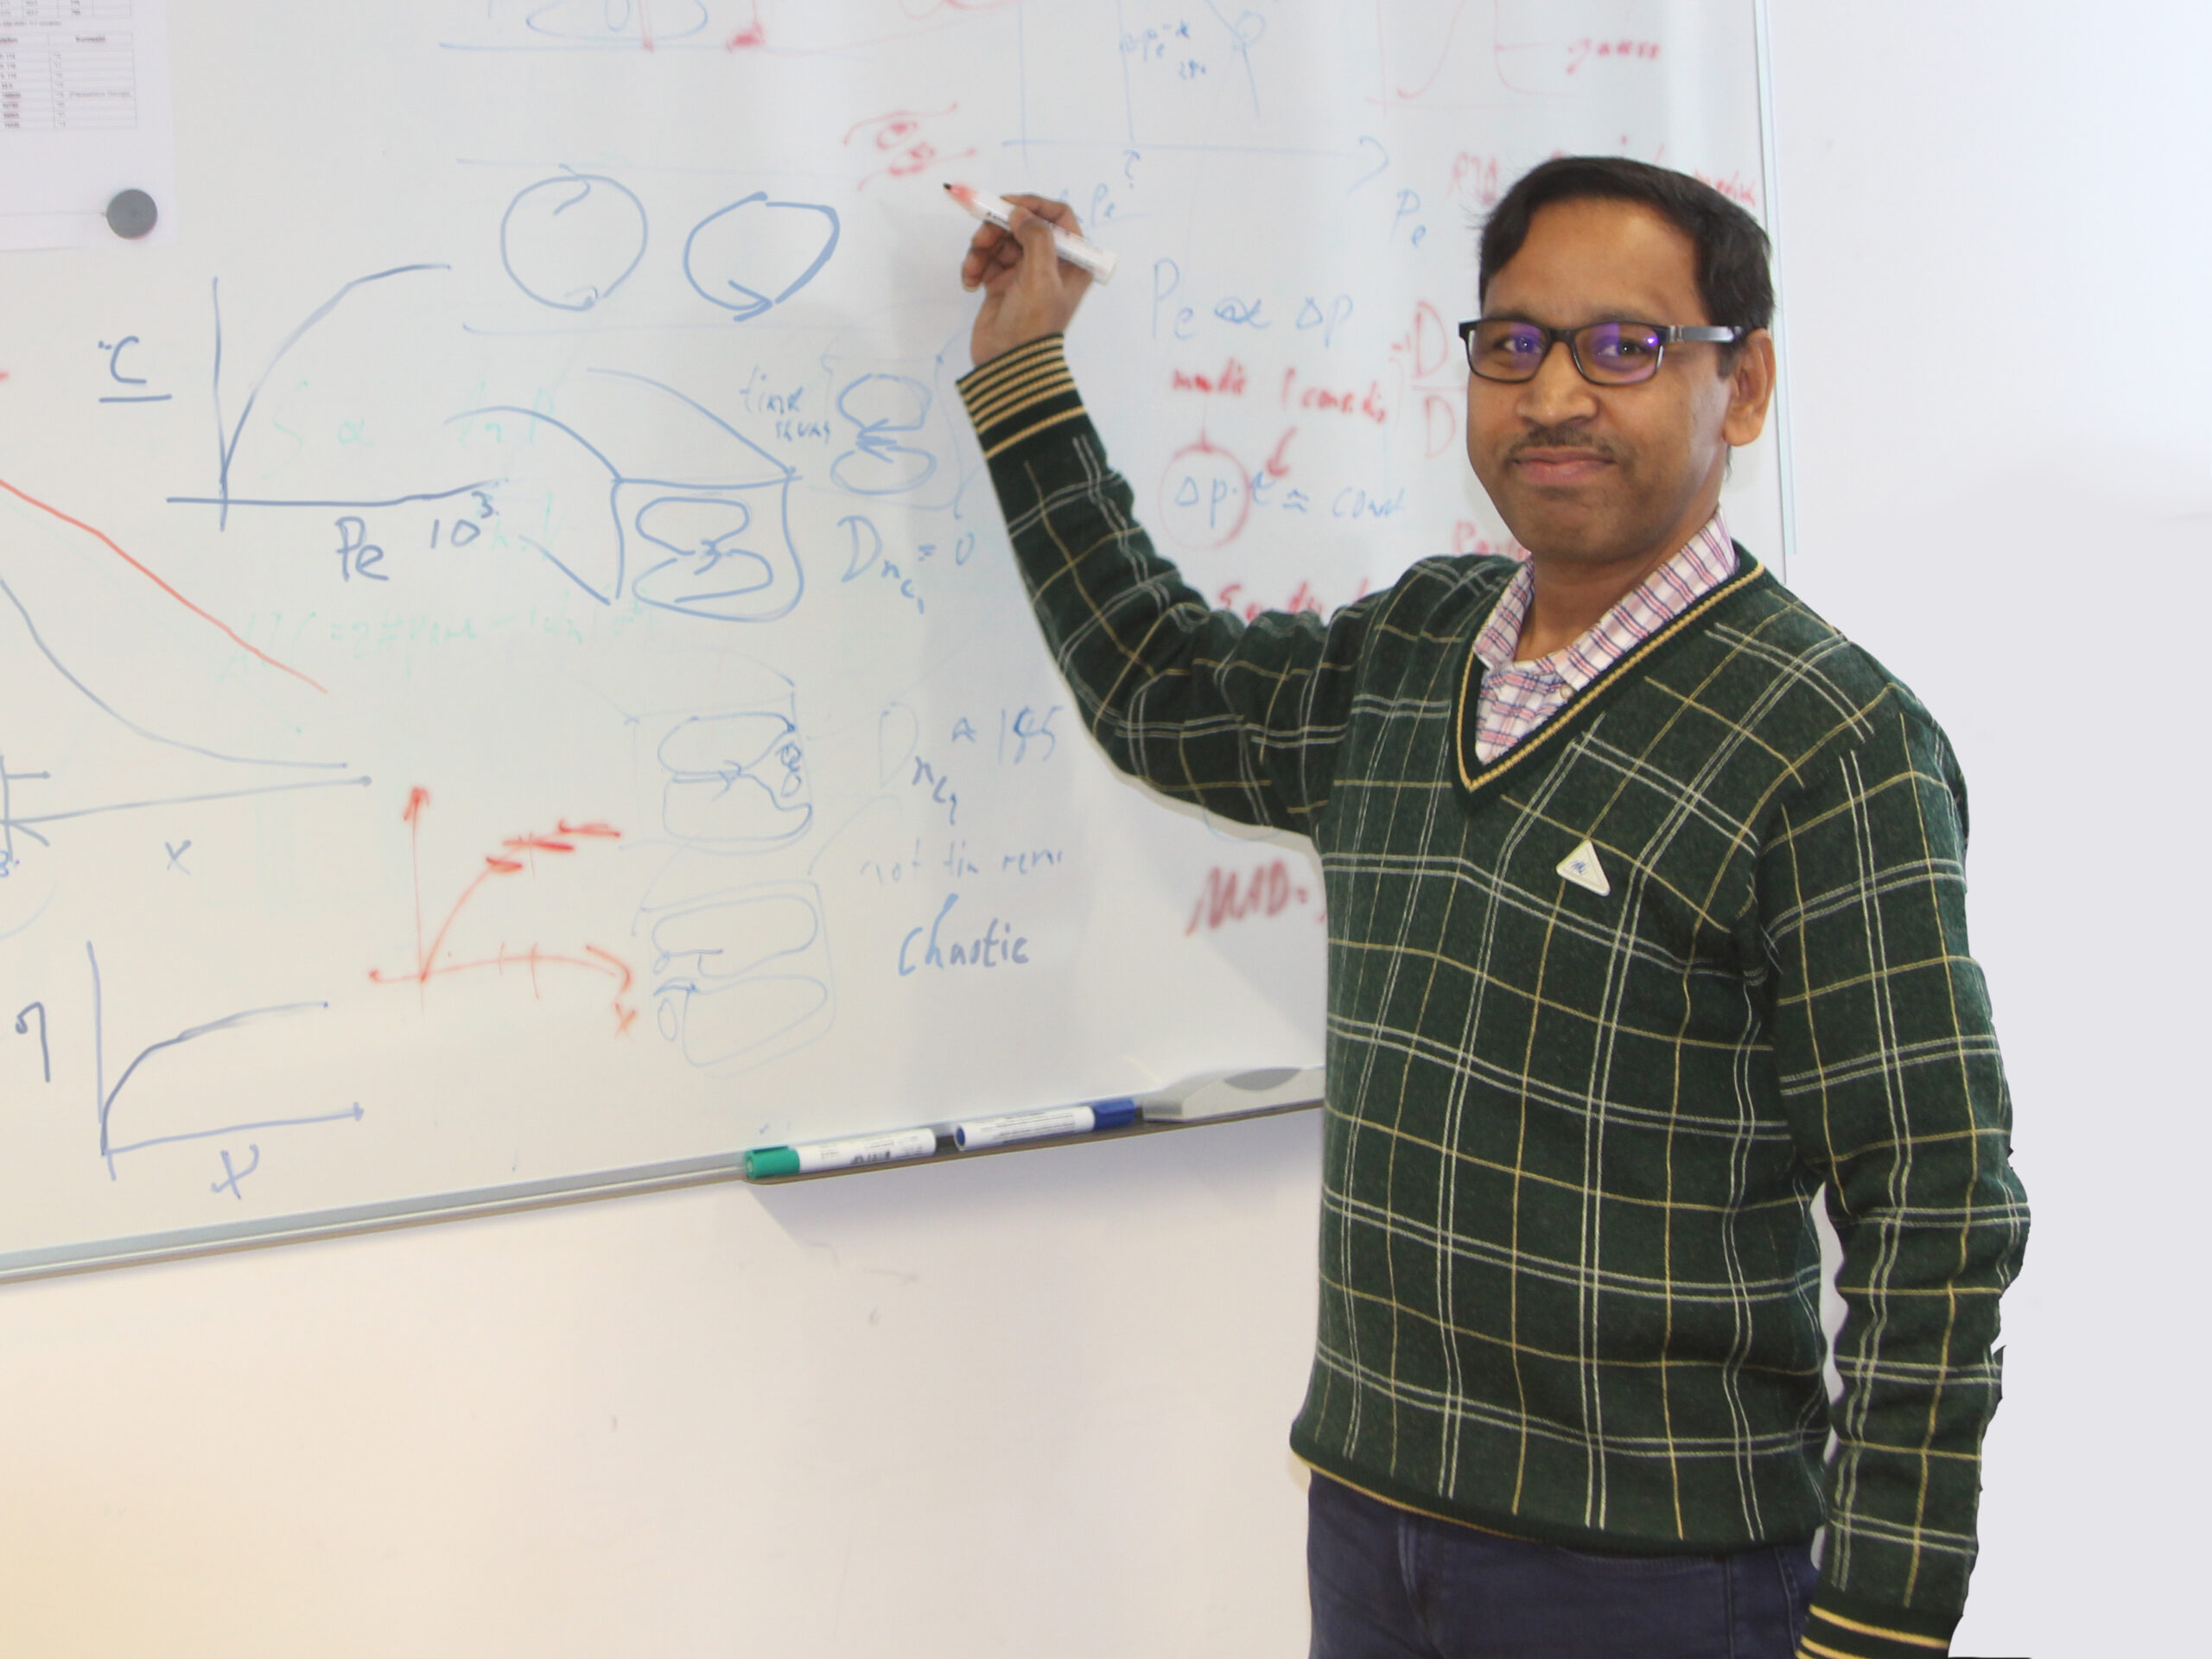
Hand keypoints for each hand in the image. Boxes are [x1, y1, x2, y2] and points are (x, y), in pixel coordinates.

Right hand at [961, 194, 1093, 366]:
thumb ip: (1036, 237)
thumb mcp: (1042, 277)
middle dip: (998, 228)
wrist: (1008, 364)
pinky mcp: (1001, 282)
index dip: (1033, 205)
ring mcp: (1024, 272)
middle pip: (1022, 224)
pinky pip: (986, 259)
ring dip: (982, 248)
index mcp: (1071, 260)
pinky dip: (975, 265)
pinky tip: (970, 282)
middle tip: (981, 239)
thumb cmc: (1033, 324)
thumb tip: (1020, 212)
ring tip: (973, 268)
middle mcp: (1050, 262)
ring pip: (1000, 239)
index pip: (1058, 215)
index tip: (1008, 206)